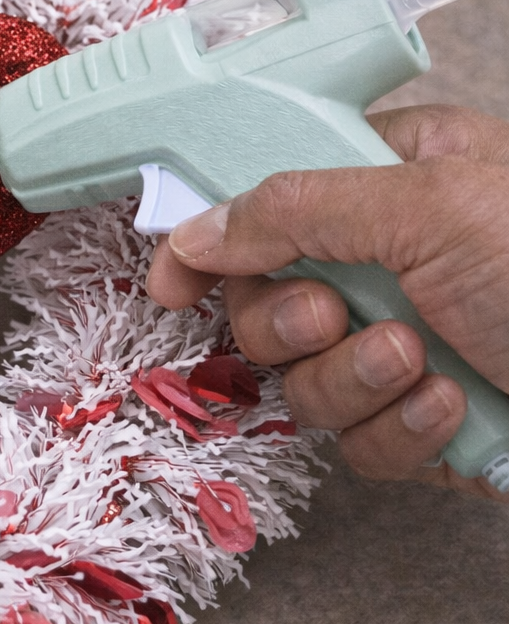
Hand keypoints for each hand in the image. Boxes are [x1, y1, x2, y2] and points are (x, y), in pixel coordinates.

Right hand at [146, 105, 508, 500]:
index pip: (267, 199)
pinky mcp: (425, 424)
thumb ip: (297, 207)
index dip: (211, 238)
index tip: (170, 279)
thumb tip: (198, 227)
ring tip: (422, 364)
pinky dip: (398, 429)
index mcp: (397, 180)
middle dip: (291, 320)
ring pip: (302, 378)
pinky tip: (453, 409)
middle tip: (336, 314)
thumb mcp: (431, 205)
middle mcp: (394, 262)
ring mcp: (408, 345)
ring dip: (352, 378)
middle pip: (265, 298)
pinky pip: (356, 442)